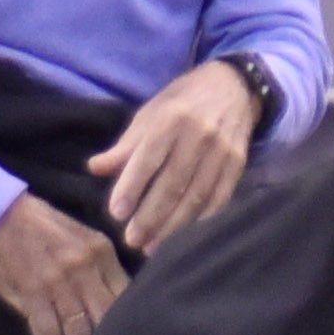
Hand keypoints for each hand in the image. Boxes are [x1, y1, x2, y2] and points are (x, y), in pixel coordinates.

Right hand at [0, 194, 128, 334]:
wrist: (1, 213)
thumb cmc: (44, 227)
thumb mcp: (84, 237)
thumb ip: (102, 269)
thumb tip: (120, 302)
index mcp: (101, 252)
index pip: (127, 293)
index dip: (134, 322)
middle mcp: (85, 269)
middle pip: (108, 316)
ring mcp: (58, 284)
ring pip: (80, 331)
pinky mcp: (33, 296)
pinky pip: (48, 334)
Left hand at [88, 58, 262, 254]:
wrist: (233, 87)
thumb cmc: (182, 102)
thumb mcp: (150, 114)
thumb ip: (125, 145)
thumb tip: (95, 169)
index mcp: (172, 118)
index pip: (149, 158)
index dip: (132, 186)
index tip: (116, 214)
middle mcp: (199, 135)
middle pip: (173, 183)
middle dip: (151, 215)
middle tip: (132, 240)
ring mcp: (222, 151)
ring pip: (197, 195)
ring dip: (174, 226)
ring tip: (153, 247)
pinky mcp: (238, 164)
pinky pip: (220, 197)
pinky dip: (202, 221)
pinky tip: (185, 238)